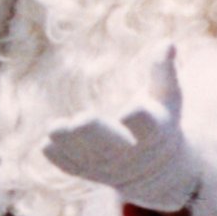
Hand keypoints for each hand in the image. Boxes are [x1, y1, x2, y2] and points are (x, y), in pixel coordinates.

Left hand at [41, 51, 198, 211]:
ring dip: (69, 145)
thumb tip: (167, 43)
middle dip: (94, 134)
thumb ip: (163, 71)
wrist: (157, 170)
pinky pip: (73, 167)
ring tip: (54, 128)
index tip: (127, 112)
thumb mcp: (168, 97)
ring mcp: (110, 167)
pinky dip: (59, 157)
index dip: (137, 119)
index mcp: (152, 132)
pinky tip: (48, 142)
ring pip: (87, 159)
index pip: (146, 126)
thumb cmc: (161, 121)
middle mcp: (130, 153)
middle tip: (80, 120)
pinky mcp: (91, 173)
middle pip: (111, 146)